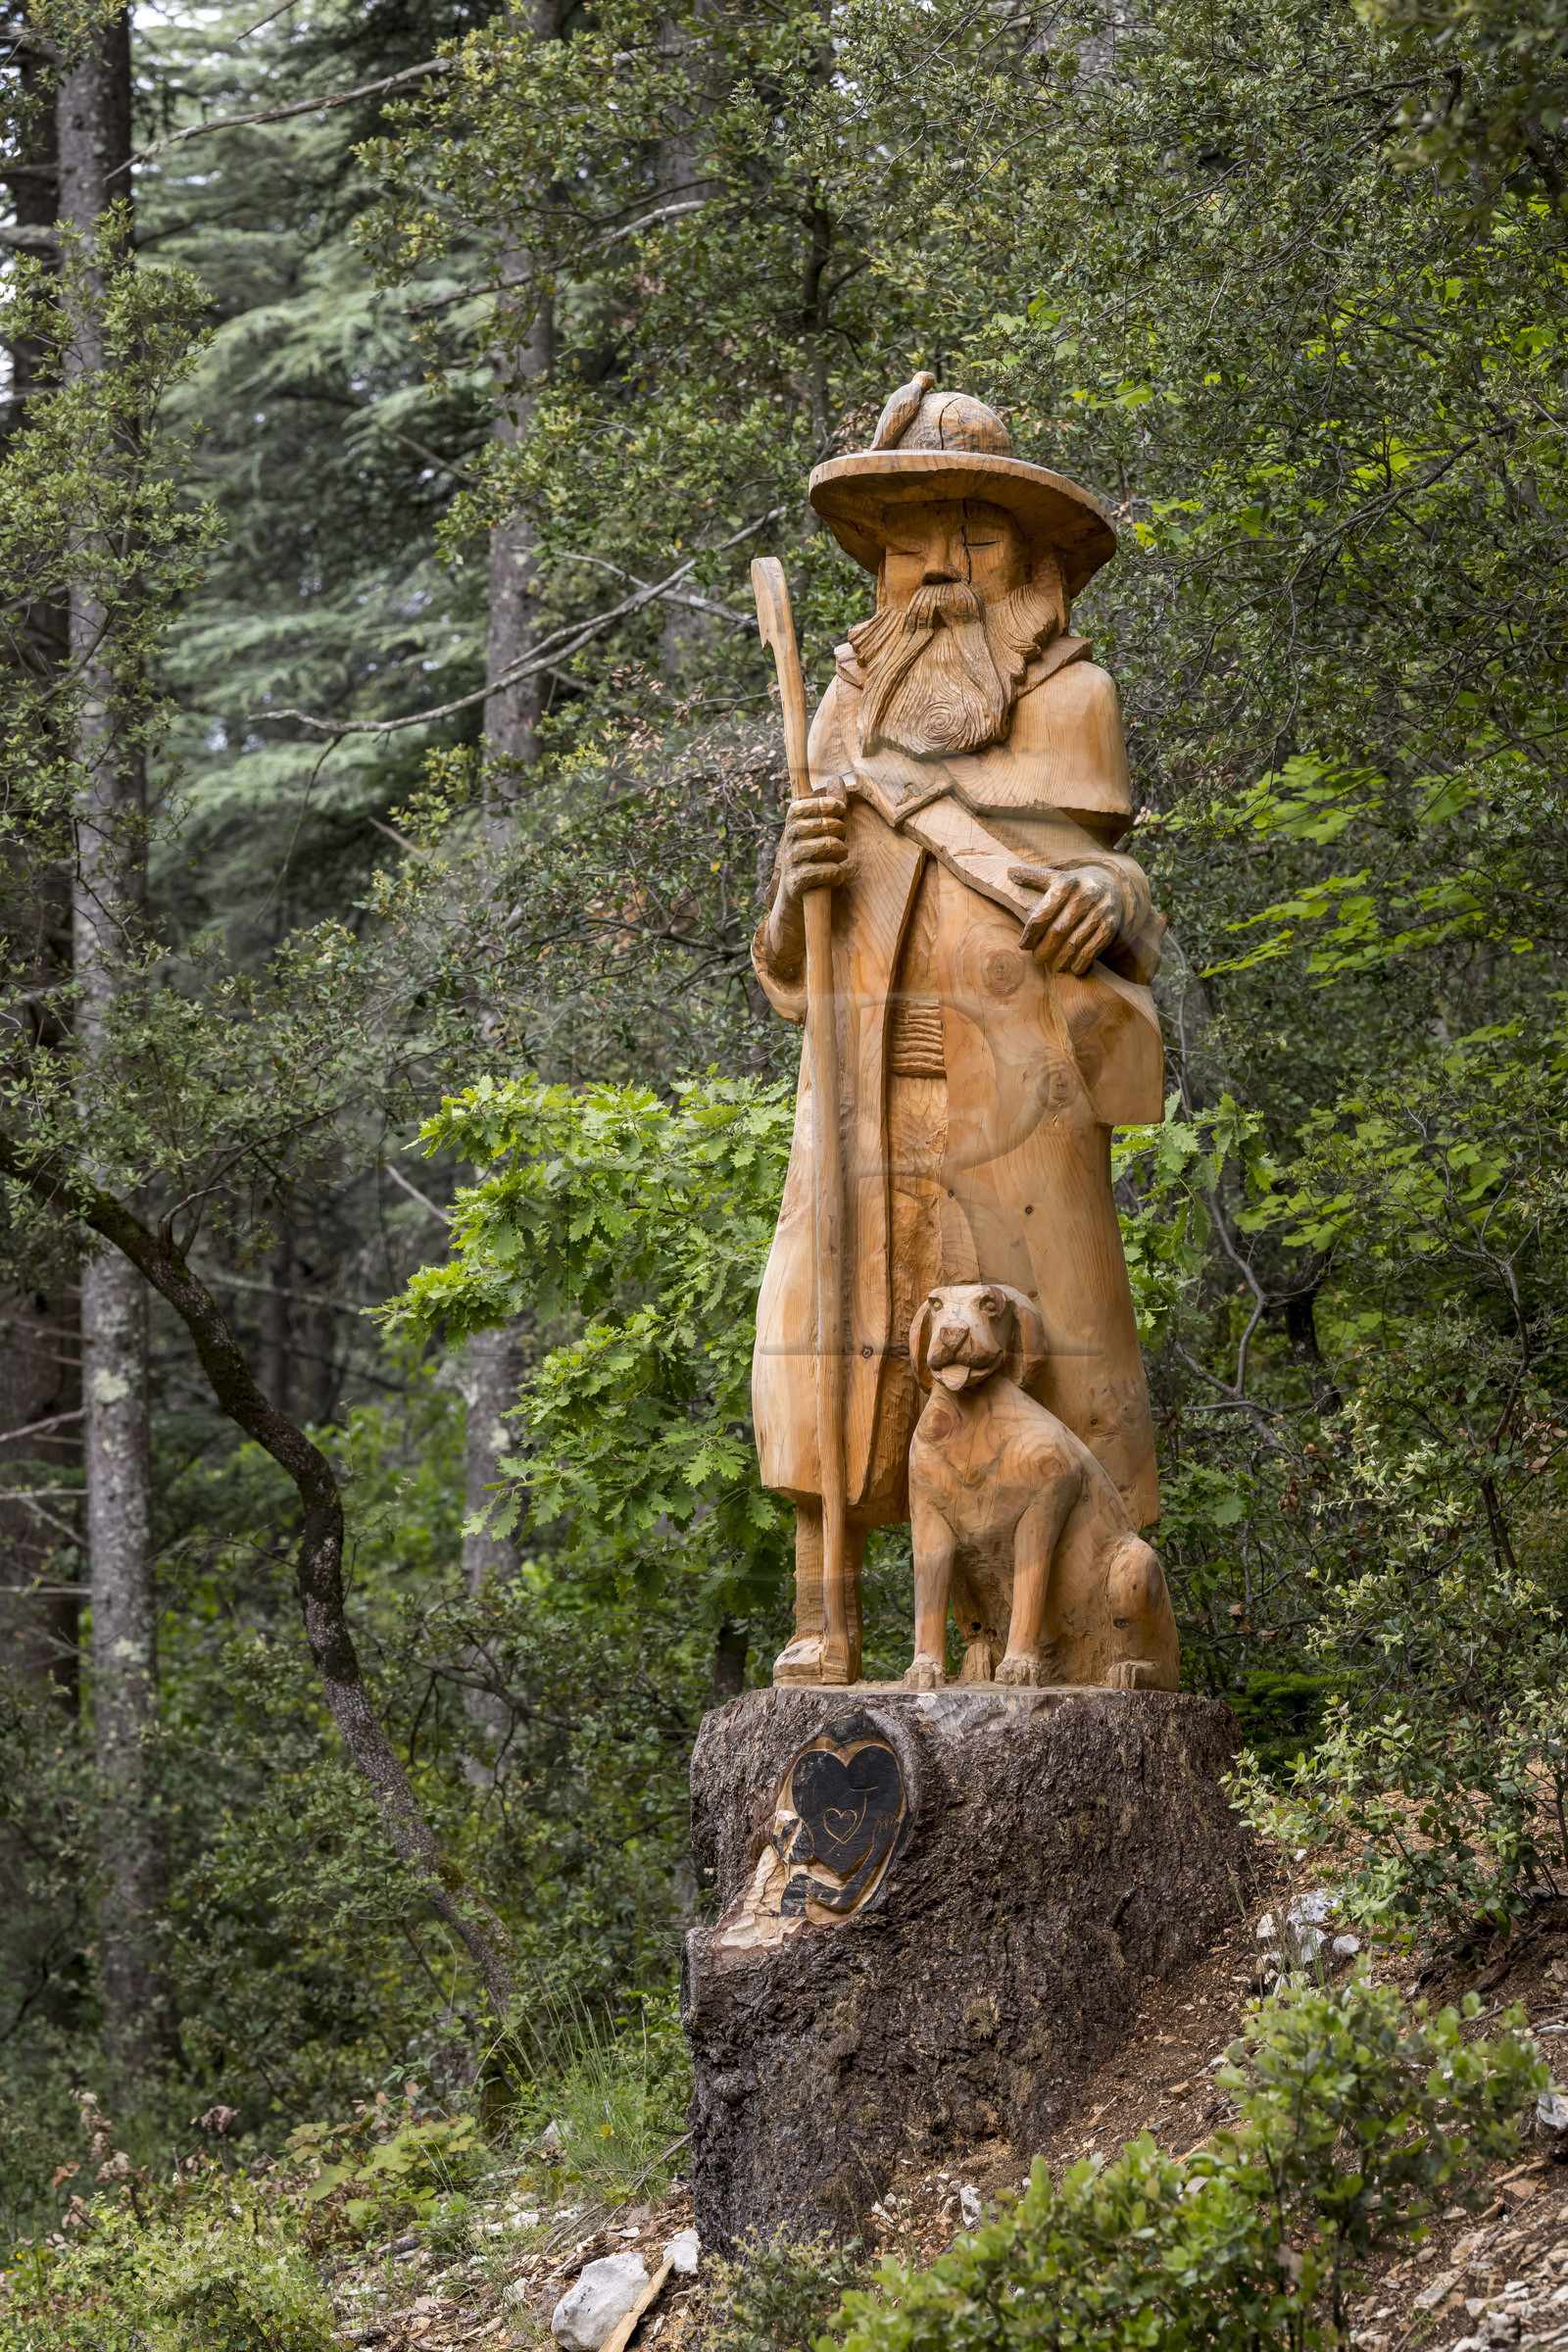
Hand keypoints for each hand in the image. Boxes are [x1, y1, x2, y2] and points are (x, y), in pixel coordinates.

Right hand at [767, 788, 848, 968]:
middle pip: (816, 825)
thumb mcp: (820, 833)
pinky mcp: (795, 885)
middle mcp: (787, 843)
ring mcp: (789, 864)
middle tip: (842, 841)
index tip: (840, 810)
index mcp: (791, 827)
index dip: (824, 805)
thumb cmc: (813, 862)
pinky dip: (834, 874)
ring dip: (838, 851)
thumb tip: (836, 780)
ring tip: (841, 858)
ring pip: (820, 847)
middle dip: (838, 830)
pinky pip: (818, 873)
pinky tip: (836, 877)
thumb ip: (829, 808)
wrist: (795, 907)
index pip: (801, 805)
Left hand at [1011, 864, 1122, 974]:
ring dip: (1063, 958)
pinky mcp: (1111, 924)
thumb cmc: (1076, 883)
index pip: (1042, 914)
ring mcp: (1100, 911)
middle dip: (1045, 949)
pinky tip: (1074, 968)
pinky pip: (1094, 947)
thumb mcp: (1057, 877)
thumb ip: (1034, 876)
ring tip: (1054, 967)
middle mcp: (1085, 895)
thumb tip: (1010, 871)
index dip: (1031, 934)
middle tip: (1037, 960)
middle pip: (1058, 930)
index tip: (1023, 946)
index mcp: (1067, 883)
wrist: (1113, 883)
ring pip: (1076, 941)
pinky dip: (1083, 960)